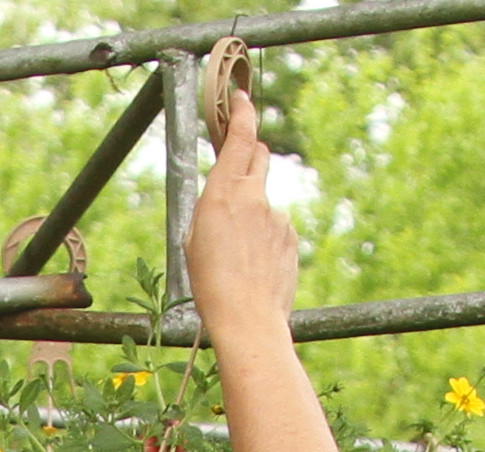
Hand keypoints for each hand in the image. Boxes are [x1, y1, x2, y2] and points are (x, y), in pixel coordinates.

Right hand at [190, 82, 297, 329]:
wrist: (248, 320)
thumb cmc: (211, 286)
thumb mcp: (194, 240)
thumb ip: (211, 208)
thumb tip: (224, 197)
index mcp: (224, 194)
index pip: (241, 137)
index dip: (242, 112)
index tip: (242, 98)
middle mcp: (255, 197)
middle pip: (259, 156)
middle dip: (249, 154)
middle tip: (236, 166)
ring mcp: (278, 216)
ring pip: (264, 201)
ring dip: (253, 214)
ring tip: (237, 253)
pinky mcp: (290, 236)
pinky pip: (275, 228)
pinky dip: (265, 239)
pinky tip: (253, 266)